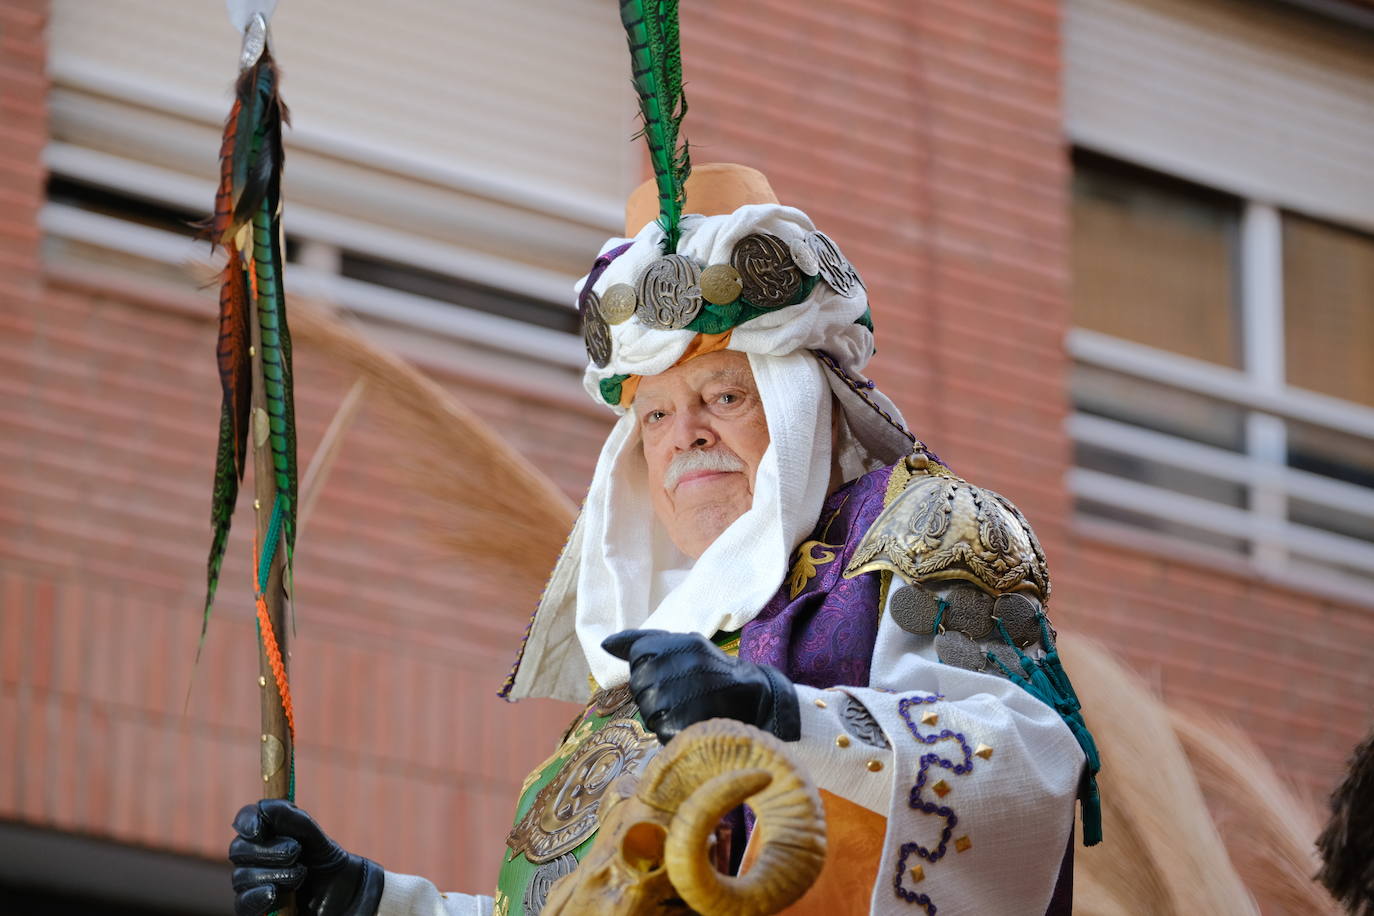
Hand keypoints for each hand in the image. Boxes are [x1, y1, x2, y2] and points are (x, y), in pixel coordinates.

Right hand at [230, 799, 383, 915]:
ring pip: (242, 876)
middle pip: (239, 849)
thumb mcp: (317, 838)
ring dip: (273, 874)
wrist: (342, 894)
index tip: (258, 829)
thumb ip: (296, 821)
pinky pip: (243, 903)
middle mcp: (254, 857)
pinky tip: (274, 894)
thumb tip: (265, 807)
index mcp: (267, 833)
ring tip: (300, 875)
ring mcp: (252, 882)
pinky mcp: (256, 907)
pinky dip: (258, 896)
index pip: (246, 820)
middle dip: (267, 850)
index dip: (248, 821)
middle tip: (295, 851)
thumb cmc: (326, 861)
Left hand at [602, 629, 799, 743]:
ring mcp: (681, 696)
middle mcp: (676, 665)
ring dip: (663, 713)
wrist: (751, 694)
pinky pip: (662, 732)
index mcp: (672, 643)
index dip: (652, 668)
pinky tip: (691, 720)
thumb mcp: (679, 644)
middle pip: (639, 687)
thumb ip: (639, 641)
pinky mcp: (686, 724)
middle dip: (655, 693)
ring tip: (688, 705)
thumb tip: (604, 644)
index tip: (675, 670)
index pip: (637, 658)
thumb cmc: (707, 667)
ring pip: (648, 711)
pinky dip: (673, 731)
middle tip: (683, 691)